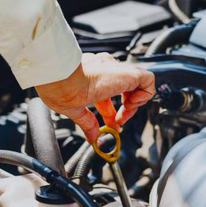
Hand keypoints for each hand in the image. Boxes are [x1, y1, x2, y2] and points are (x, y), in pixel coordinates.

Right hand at [35, 53, 154, 142]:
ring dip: (134, 103)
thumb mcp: (73, 109)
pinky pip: (148, 80)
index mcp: (91, 77)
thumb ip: (86, 123)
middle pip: (123, 90)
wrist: (59, 76)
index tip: (110, 125)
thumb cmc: (58, 87)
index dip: (111, 112)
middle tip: (118, 123)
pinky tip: (131, 105)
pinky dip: (145, 94)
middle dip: (124, 109)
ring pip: (138, 83)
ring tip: (124, 113)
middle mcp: (105, 70)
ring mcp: (116, 70)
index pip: (108, 94)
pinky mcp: (128, 73)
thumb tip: (92, 137)